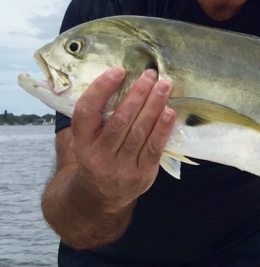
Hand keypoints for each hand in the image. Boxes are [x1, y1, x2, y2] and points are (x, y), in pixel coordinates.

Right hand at [70, 67, 174, 211]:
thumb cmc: (100, 154)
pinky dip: (162, 128)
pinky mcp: (141, 173)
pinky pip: (154, 147)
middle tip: (151, 75)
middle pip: (120, 120)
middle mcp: (98, 154)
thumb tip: (126, 78)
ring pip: (139, 131)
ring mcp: (119, 166)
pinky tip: (169, 112)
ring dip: (153, 106)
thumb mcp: (89, 138)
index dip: (101, 89)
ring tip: (164, 86)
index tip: (118, 70)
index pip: (86, 112)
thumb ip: (101, 114)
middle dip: (137, 94)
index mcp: (82, 141)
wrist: (101, 196)